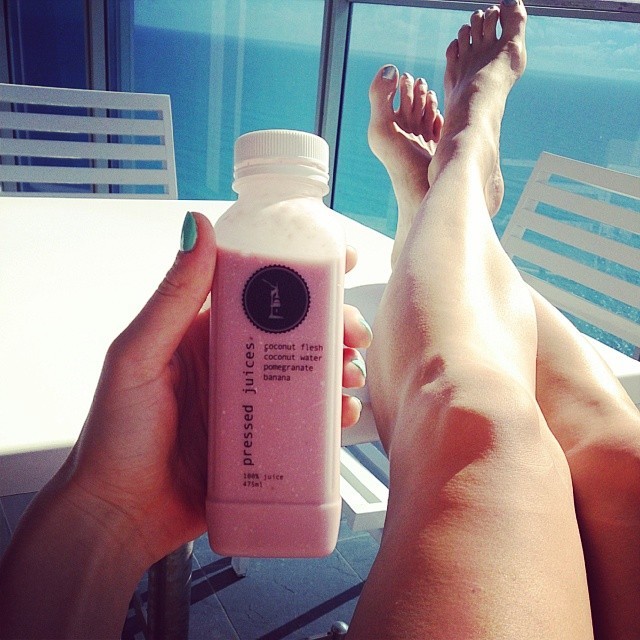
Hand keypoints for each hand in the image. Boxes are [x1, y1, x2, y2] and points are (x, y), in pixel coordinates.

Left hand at [64, 212, 371, 567]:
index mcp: (204, 332)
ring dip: (339, 366)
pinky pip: (307, 418)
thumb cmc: (115, 436)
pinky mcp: (265, 438)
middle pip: (295, 328)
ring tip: (350, 375)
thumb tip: (196, 226)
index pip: (258, 287)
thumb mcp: (139, 357)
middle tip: (353, 333)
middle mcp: (233, 361)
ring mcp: (252, 400)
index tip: (336, 260)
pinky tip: (341, 414)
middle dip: (333, 323)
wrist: (120, 516)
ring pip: (309, 371)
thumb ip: (171, 297)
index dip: (300, 270)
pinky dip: (331, 412)